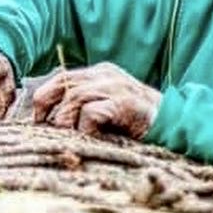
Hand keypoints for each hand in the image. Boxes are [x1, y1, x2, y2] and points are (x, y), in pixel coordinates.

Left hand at [32, 62, 160, 138]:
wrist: (174, 126)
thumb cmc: (137, 124)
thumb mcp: (107, 108)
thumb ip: (84, 107)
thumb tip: (51, 121)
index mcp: (99, 73)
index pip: (60, 79)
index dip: (44, 99)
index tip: (38, 119)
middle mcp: (104, 75)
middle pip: (60, 85)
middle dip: (48, 109)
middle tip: (46, 129)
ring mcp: (114, 87)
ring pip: (72, 100)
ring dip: (68, 123)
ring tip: (75, 138)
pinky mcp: (122, 102)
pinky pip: (90, 113)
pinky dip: (86, 129)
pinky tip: (93, 138)